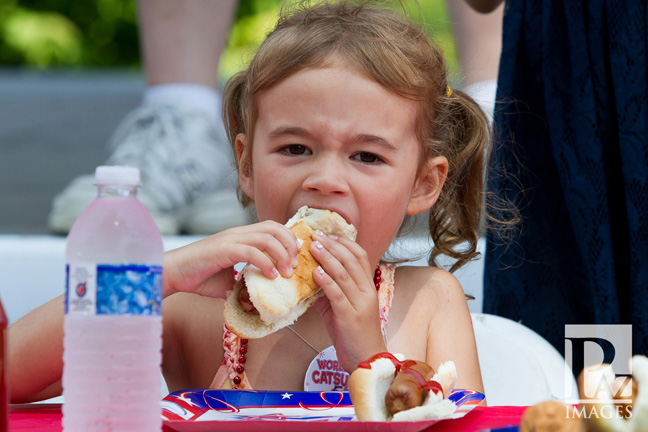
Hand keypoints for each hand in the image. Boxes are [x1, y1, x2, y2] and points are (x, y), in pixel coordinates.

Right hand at [163, 220, 299, 298]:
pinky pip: (251, 252)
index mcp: (240, 236)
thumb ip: (244, 282)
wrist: (173, 274)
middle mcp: (237, 233)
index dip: (288, 238)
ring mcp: (230, 240)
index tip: (295, 256)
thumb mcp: (228, 280)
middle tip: (294, 265)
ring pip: (266, 237)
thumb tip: (259, 297)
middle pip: (274, 228)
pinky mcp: (223, 250)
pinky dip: (265, 263)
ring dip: (281, 254)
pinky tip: (271, 276)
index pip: (272, 227)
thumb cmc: (198, 276)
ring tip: (286, 272)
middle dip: (290, 244)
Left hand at [310, 231, 386, 372]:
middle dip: (333, 245)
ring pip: (345, 274)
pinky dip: (326, 281)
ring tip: (313, 247)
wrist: (366, 360)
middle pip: (352, 260)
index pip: (361, 256)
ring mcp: (360, 304)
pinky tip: (316, 272)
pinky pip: (338, 294)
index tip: (328, 234)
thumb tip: (313, 276)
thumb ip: (331, 292)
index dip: (345, 243)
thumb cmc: (354, 334)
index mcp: (367, 287)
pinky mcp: (350, 316)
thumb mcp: (343, 308)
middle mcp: (367, 292)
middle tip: (316, 235)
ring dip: (328, 258)